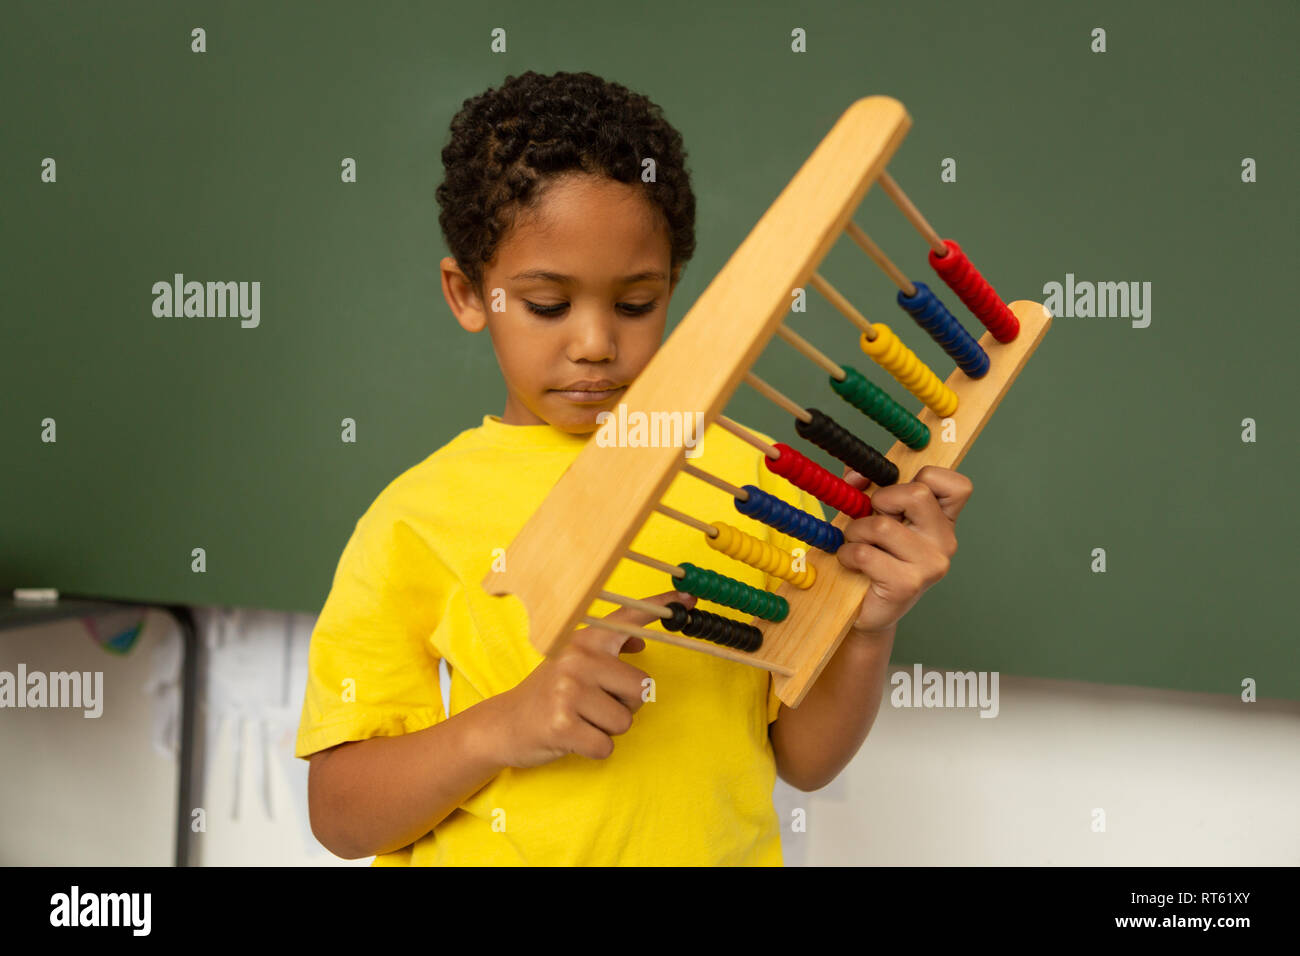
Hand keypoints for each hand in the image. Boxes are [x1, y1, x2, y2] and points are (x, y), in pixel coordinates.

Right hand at [493, 590, 695, 767]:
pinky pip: (606, 746)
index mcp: (585, 641)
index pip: (629, 619)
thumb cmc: (549, 693)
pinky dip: (594, 749)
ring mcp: (568, 691)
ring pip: (625, 721)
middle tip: (594, 704)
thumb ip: (608, 650)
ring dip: (608, 729)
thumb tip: (641, 640)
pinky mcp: (561, 724)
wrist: (504, 723)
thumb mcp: (575, 663)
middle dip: (625, 705)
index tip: (689, 598)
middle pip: (642, 688)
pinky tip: (573, 737)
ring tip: (581, 719)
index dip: (661, 605)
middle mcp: (578, 659)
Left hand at [836, 465, 971, 634]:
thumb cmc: (872, 556)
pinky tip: (851, 562)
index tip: (899, 495)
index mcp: (943, 522)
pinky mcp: (907, 585)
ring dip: (856, 531)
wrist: (869, 610)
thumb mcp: (872, 512)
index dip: (925, 478)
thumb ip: (866, 485)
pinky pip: (865, 554)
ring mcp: (930, 565)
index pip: (957, 486)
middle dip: (882, 500)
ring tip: (856, 543)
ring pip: (882, 525)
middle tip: (872, 520)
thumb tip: (857, 475)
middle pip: (917, 493)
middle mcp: (945, 542)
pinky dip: (848, 554)